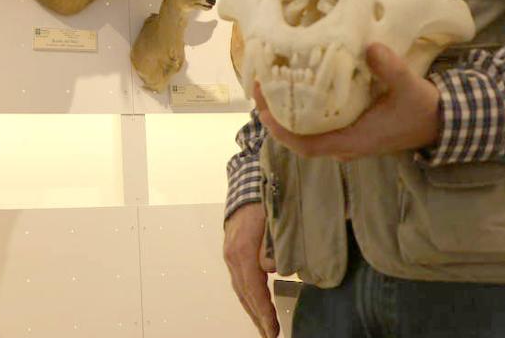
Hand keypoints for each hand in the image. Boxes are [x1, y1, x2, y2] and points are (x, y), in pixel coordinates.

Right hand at [223, 202, 279, 337]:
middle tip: (270, 335)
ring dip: (251, 309)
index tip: (273, 329)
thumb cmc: (263, 200)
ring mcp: (229, 254)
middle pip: (244, 293)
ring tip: (264, 326)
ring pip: (240, 288)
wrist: (246, 182)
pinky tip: (255, 304)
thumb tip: (272, 268)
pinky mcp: (232, 250)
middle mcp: (232, 256)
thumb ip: (273, 245)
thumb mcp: (274, 220)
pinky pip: (239, 280)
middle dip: (258, 316)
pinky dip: (247, 296)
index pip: (253, 288)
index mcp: (242, 250)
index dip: (264, 311)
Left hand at [254, 43, 440, 160]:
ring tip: (270, 83)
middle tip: (259, 86)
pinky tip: (295, 86)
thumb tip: (370, 47)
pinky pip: (316, 126)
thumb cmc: (423, 109)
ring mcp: (346, 139)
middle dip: (275, 117)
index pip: (306, 146)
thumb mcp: (409, 86)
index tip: (262, 107)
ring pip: (305, 133)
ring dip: (286, 113)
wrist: (441, 122)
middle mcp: (345, 145)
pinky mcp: (350, 130)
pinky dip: (301, 110)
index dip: (280, 130)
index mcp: (353, 142)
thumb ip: (390, 68)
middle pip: (298, 139)